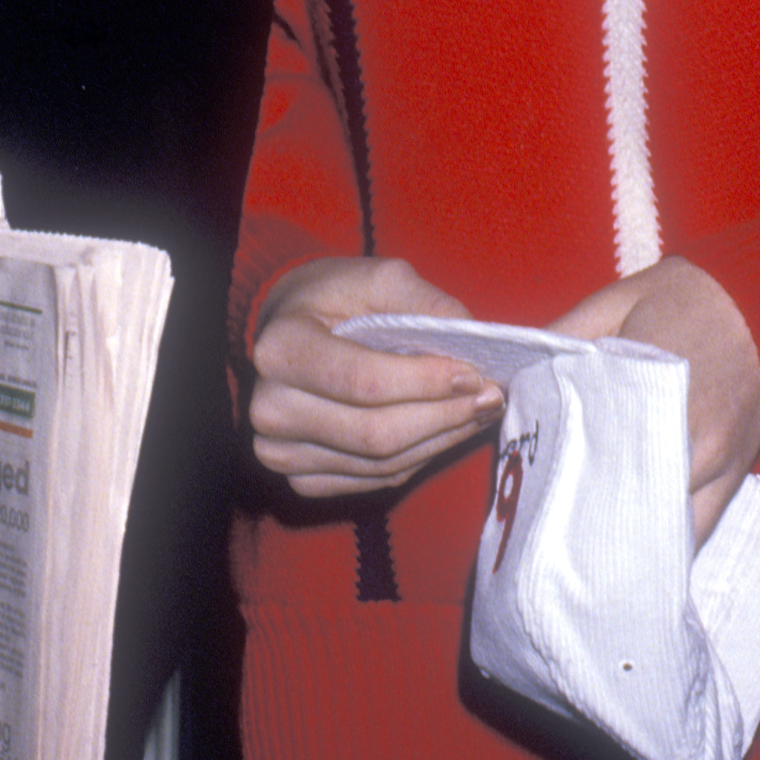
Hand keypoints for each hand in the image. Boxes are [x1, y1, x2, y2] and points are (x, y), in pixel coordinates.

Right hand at [250, 256, 501, 499]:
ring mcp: (280, 451)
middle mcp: (268, 408)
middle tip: (490, 398)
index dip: (424, 383)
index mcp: (280, 348)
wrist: (288, 330)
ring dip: (440, 441)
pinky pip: (375, 481)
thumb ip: (423, 302)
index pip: (363, 381)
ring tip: (478, 413)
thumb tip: (471, 339)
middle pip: (375, 433)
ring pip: (381, 464)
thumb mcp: (375, 278)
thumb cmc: (333, 299)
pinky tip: (444, 432)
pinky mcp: (300, 479)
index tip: (474, 375)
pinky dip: (419, 458)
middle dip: (444, 417)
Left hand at [550, 256, 759, 543]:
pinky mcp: (740, 470)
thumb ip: (568, 332)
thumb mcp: (622, 296)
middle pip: (629, 495)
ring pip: (665, 522)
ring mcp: (718, 458)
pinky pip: (702, 525)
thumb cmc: (692, 297)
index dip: (562, 473)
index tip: (533, 488)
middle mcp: (688, 431)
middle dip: (593, 515)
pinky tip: (639, 549)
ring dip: (631, 534)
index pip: (596, 446)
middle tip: (555, 527)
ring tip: (592, 546)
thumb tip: (518, 372)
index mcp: (650, 384)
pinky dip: (670, 540)